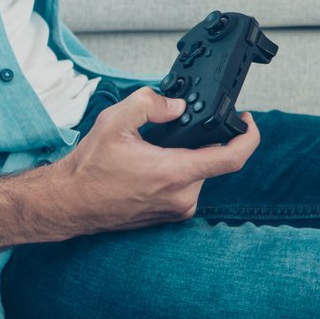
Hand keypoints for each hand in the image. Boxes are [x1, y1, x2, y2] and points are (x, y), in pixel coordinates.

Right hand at [41, 88, 259, 235]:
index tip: (248, 121)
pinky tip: (153, 164)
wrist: (69, 203)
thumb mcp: (115, 120)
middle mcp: (181, 196)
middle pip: (212, 159)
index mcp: (174, 173)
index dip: (249, 136)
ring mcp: (176, 209)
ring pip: (199, 172)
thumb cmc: (89, 169)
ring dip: (187, 156)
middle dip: (199, 140)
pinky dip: (178, 170)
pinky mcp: (169, 215)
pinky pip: (187, 186)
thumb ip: (150, 103)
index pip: (232, 158)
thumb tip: (176, 105)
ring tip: (156, 149)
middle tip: (175, 129)